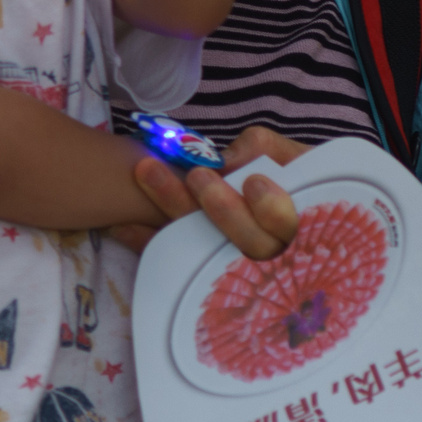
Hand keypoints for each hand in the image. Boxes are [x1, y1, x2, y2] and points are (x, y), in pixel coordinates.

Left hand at [110, 126, 306, 259]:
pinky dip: (145, 240)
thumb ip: (270, 151)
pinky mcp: (197, 269)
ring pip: (204, 251)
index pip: (286, 229)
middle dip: (220, 210)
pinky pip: (172, 260)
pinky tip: (121, 222)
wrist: (290, 217)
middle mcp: (267, 261)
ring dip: (173, 212)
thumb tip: (229, 158)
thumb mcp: (297, 159)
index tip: (253, 183)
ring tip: (148, 173)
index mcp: (299, 230)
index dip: (270, 210)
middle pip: (244, 245)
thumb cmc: (296, 181)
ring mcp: (230, 270)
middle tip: (197, 174)